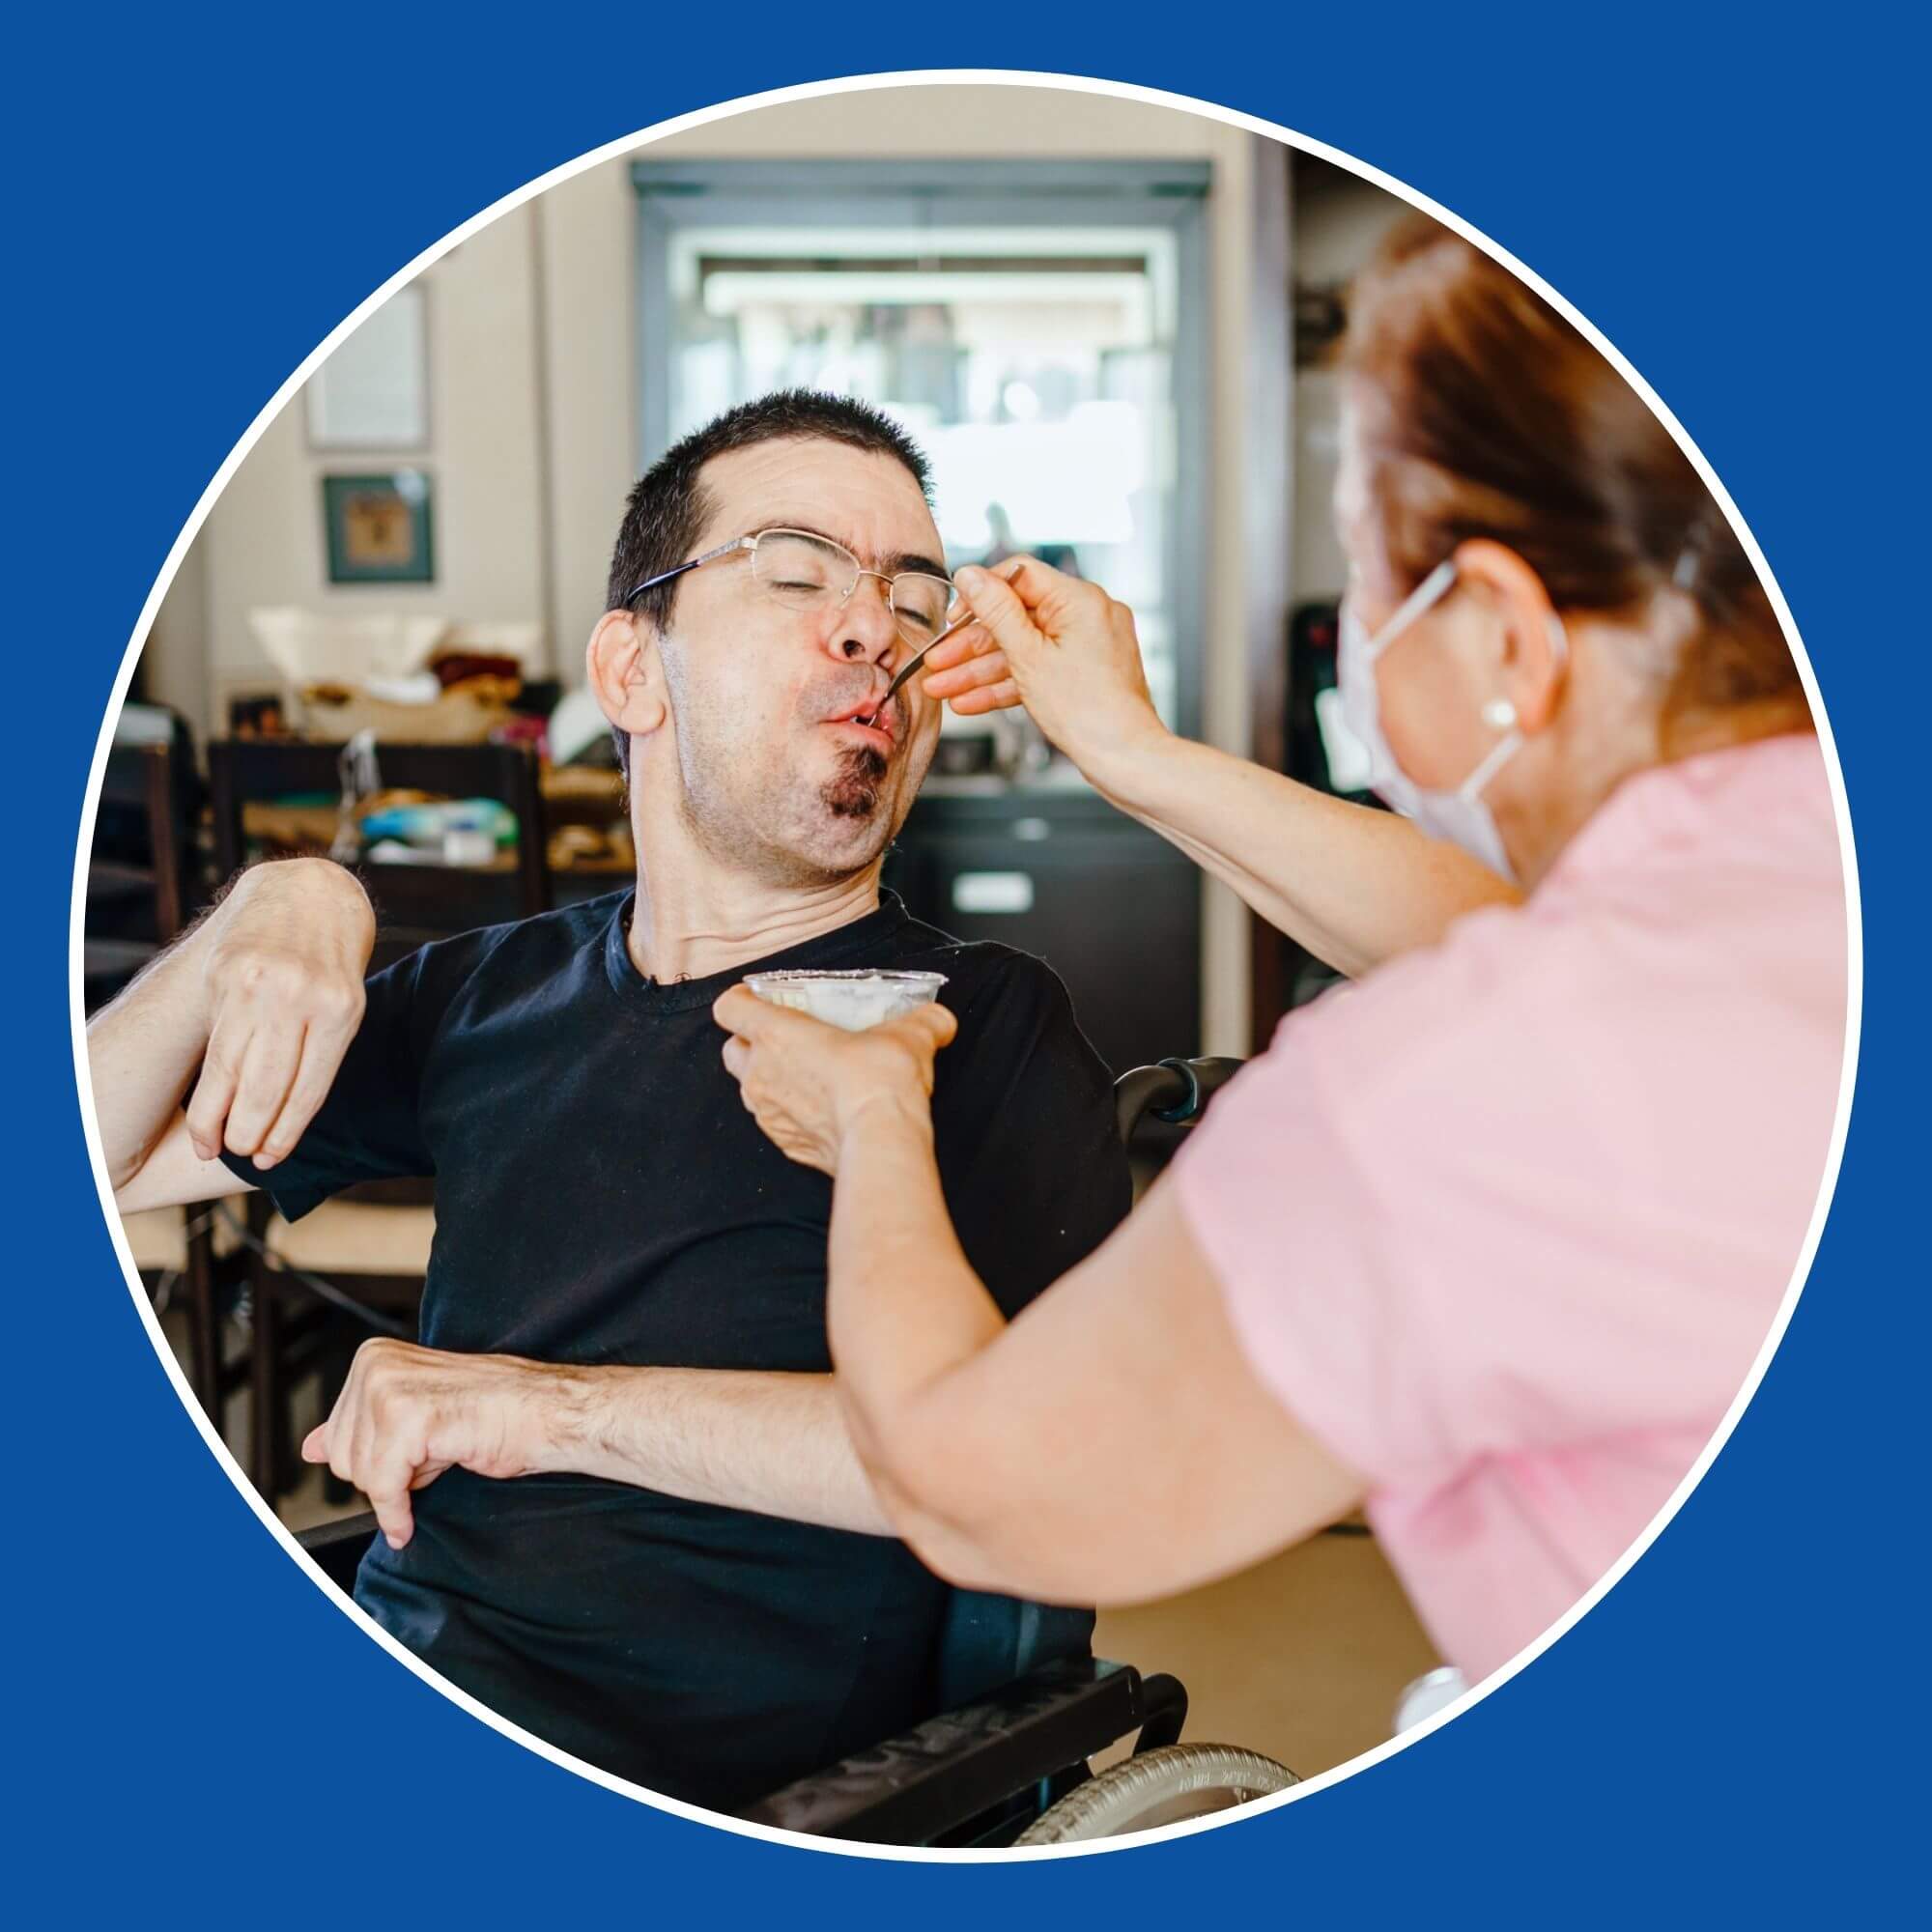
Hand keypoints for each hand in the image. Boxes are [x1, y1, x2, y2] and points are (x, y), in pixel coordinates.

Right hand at [188, 859, 374, 1168]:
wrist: (308, 892)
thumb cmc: (332, 961)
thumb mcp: (347, 1002)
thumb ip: (320, 1051)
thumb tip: (286, 1117)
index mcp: (342, 1011)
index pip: (310, 1087)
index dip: (286, 1131)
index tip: (270, 1161)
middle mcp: (299, 998)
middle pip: (266, 1084)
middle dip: (250, 1132)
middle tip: (240, 1156)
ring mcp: (259, 985)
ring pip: (231, 1068)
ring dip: (217, 1117)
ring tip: (210, 1146)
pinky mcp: (225, 974)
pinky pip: (218, 1041)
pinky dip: (211, 1081)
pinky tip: (207, 1107)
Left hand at [302, 1338, 561, 1548]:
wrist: (546, 1412)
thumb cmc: (494, 1413)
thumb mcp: (414, 1418)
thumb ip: (359, 1430)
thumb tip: (311, 1446)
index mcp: (372, 1359)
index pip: (337, 1440)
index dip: (379, 1461)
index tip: (416, 1453)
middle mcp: (374, 1365)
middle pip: (342, 1460)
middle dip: (389, 1473)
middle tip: (438, 1448)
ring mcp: (389, 1388)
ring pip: (359, 1475)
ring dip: (403, 1485)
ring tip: (445, 1451)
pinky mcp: (409, 1417)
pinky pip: (382, 1488)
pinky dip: (398, 1513)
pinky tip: (412, 1515)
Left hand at [712, 984, 956, 1175]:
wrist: (880, 1143)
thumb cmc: (879, 1082)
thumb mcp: (910, 1035)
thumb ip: (923, 1021)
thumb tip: (938, 1020)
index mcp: (777, 1033)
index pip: (729, 1007)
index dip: (741, 999)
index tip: (761, 998)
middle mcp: (761, 1072)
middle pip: (731, 1049)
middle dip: (750, 1042)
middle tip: (788, 1039)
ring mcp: (767, 1113)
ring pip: (749, 1088)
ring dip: (770, 1079)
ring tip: (809, 1076)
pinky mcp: (783, 1144)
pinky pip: (775, 1122)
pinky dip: (790, 1113)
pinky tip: (823, 1110)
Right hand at [919, 556, 1168, 783]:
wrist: (1124, 758)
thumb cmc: (1089, 711)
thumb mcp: (1028, 656)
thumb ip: (996, 612)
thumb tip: (972, 575)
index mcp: (1080, 600)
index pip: (1019, 576)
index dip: (981, 594)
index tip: (954, 615)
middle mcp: (1088, 616)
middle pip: (1016, 618)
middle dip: (972, 644)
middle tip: (938, 660)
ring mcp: (1088, 646)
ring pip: (1023, 649)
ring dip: (980, 670)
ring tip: (943, 688)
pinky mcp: (1084, 673)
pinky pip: (1039, 669)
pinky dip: (1007, 684)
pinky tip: (972, 701)